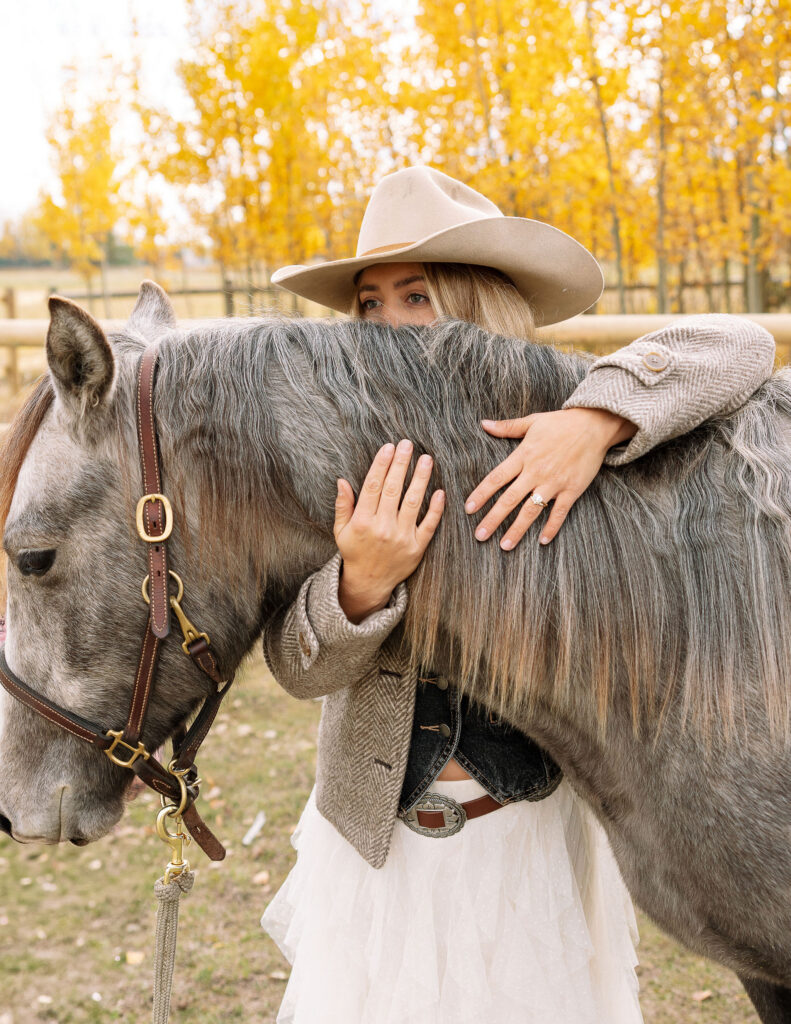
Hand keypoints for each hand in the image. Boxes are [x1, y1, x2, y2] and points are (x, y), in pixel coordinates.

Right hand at [335, 440, 444, 622]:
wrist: (369, 582)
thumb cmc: (355, 552)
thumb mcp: (341, 531)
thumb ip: (343, 505)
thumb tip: (342, 480)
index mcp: (362, 521)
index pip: (373, 486)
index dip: (381, 464)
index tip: (389, 447)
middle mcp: (382, 528)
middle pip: (392, 489)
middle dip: (401, 464)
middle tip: (408, 444)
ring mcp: (401, 538)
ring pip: (412, 502)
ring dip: (420, 479)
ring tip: (426, 459)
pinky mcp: (417, 548)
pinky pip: (429, 525)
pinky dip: (436, 508)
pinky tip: (440, 491)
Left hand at [465, 408, 635, 547]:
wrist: (595, 425)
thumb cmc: (562, 423)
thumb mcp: (532, 421)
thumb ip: (507, 427)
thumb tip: (483, 424)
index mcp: (524, 455)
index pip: (497, 478)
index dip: (481, 493)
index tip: (468, 508)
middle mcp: (536, 471)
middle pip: (510, 499)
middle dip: (493, 519)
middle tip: (479, 535)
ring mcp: (554, 482)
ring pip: (531, 510)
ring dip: (517, 529)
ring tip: (505, 545)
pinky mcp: (572, 489)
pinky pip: (559, 512)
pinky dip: (551, 527)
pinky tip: (542, 541)